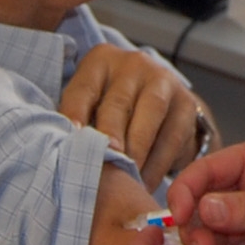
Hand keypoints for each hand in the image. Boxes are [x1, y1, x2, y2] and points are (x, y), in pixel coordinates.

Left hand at [60, 44, 204, 190]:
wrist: (158, 101)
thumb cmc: (110, 109)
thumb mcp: (89, 106)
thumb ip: (76, 121)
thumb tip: (57, 154)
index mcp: (100, 62)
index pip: (82, 90)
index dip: (75, 116)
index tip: (72, 141)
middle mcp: (133, 64)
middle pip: (118, 103)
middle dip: (110, 137)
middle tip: (104, 166)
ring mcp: (163, 80)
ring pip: (150, 115)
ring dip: (136, 152)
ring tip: (125, 181)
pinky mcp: (187, 102)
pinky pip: (172, 135)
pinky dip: (157, 164)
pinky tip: (145, 183)